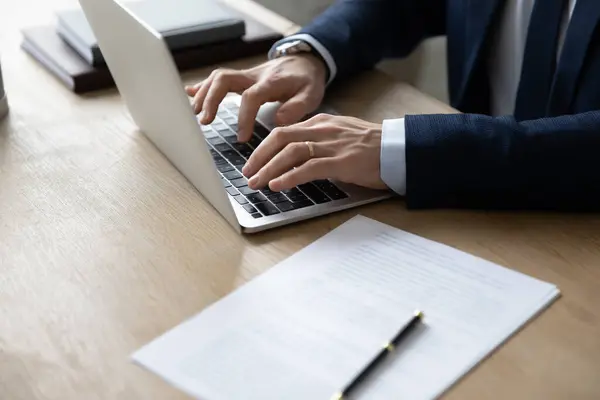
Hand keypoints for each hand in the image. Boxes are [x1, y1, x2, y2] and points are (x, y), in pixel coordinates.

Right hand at [185, 54, 326, 141]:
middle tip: (204, 121)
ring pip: (218, 78)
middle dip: (211, 99)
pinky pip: (218, 79)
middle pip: (224, 80)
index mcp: (271, 82)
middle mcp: (254, 76)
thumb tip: (278, 121)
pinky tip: (190, 95)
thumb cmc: (307, 81)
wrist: (305, 61)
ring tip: (196, 115)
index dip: (244, 117)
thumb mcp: (311, 94)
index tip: (241, 138)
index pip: (251, 97)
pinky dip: (203, 86)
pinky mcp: (241, 78)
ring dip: (204, 94)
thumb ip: (297, 107)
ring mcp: (245, 75)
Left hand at [242, 114, 388, 191]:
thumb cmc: (372, 147)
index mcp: (321, 123)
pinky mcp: (342, 162)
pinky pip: (309, 167)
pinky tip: (277, 185)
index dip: (263, 147)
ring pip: (291, 151)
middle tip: (246, 173)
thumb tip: (297, 157)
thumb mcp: (340, 137)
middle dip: (258, 156)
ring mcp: (332, 145)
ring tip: (256, 183)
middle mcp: (323, 130)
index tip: (252, 161)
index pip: (284, 131)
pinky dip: (289, 176)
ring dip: (268, 168)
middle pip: (280, 137)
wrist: (400, 148)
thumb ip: (319, 141)